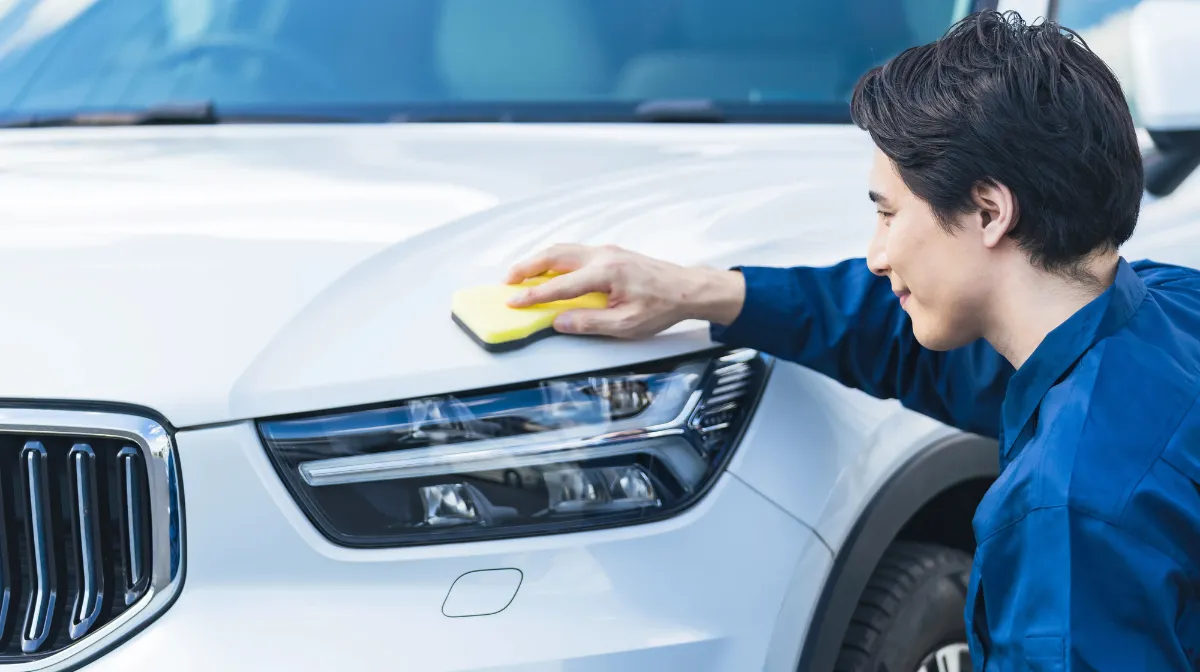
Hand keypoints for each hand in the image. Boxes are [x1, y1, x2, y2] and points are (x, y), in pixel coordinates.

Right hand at [504, 244, 744, 337]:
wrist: (687, 288)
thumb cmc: (662, 306)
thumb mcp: (626, 324)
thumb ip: (590, 322)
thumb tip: (559, 322)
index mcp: (605, 273)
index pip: (559, 285)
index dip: (533, 295)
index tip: (513, 302)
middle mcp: (602, 256)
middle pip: (554, 255)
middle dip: (526, 267)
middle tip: (507, 281)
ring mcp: (606, 251)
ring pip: (562, 250)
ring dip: (538, 260)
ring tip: (521, 275)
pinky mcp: (610, 253)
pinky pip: (574, 252)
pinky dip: (554, 259)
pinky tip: (549, 270)